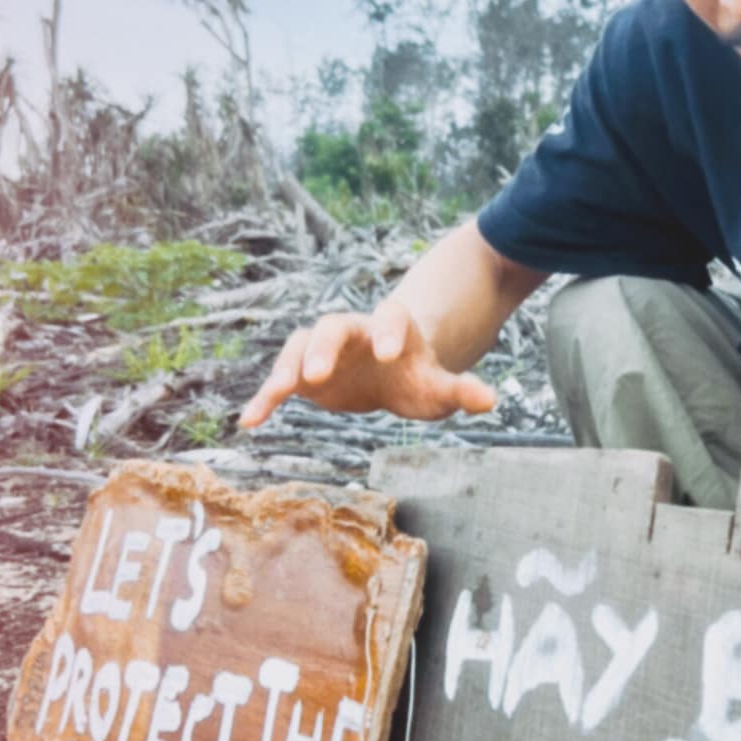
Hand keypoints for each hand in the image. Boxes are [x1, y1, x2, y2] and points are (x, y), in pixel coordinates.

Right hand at [238, 298, 497, 428]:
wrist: (390, 373)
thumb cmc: (417, 376)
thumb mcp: (439, 387)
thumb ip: (460, 390)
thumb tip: (490, 399)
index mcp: (391, 327)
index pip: (389, 319)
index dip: (387, 332)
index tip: (387, 354)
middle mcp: (353, 331)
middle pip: (333, 326)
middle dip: (324, 347)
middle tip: (317, 374)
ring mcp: (324, 349)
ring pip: (299, 346)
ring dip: (288, 367)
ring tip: (278, 392)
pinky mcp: (304, 374)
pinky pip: (280, 382)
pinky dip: (265, 399)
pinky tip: (249, 422)